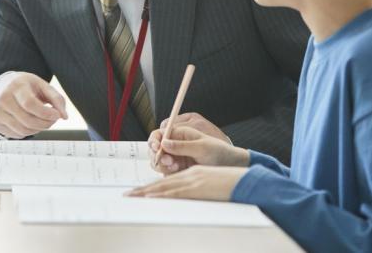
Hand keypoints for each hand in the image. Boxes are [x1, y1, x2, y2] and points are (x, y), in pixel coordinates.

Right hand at [0, 72, 67, 138]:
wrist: (3, 86)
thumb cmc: (26, 86)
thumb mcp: (42, 85)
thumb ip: (56, 98)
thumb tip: (64, 116)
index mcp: (16, 86)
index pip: (30, 104)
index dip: (45, 113)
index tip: (57, 115)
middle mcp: (3, 99)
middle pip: (27, 120)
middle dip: (45, 123)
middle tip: (53, 120)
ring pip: (23, 130)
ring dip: (38, 129)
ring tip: (43, 121)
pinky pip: (16, 135)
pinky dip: (28, 132)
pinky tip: (30, 123)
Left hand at [128, 166, 248, 200]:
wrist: (244, 178)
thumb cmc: (231, 183)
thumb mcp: (211, 184)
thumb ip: (199, 188)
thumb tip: (189, 196)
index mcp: (192, 174)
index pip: (167, 181)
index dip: (152, 187)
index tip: (139, 192)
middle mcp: (189, 175)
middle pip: (161, 183)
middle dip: (143, 189)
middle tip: (128, 195)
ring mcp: (192, 181)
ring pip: (164, 186)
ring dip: (146, 192)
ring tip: (132, 196)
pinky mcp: (196, 188)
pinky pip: (175, 191)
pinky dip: (161, 194)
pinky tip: (151, 197)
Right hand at [148, 125, 248, 173]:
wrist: (228, 166)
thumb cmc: (218, 152)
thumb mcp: (202, 147)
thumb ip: (182, 145)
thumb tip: (164, 143)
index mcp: (180, 133)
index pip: (160, 134)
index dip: (155, 140)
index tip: (157, 147)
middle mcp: (175, 144)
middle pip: (155, 148)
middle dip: (158, 155)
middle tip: (169, 161)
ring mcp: (175, 157)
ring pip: (158, 161)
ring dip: (163, 165)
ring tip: (175, 167)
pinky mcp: (177, 169)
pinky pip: (165, 171)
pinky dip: (168, 173)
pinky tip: (177, 171)